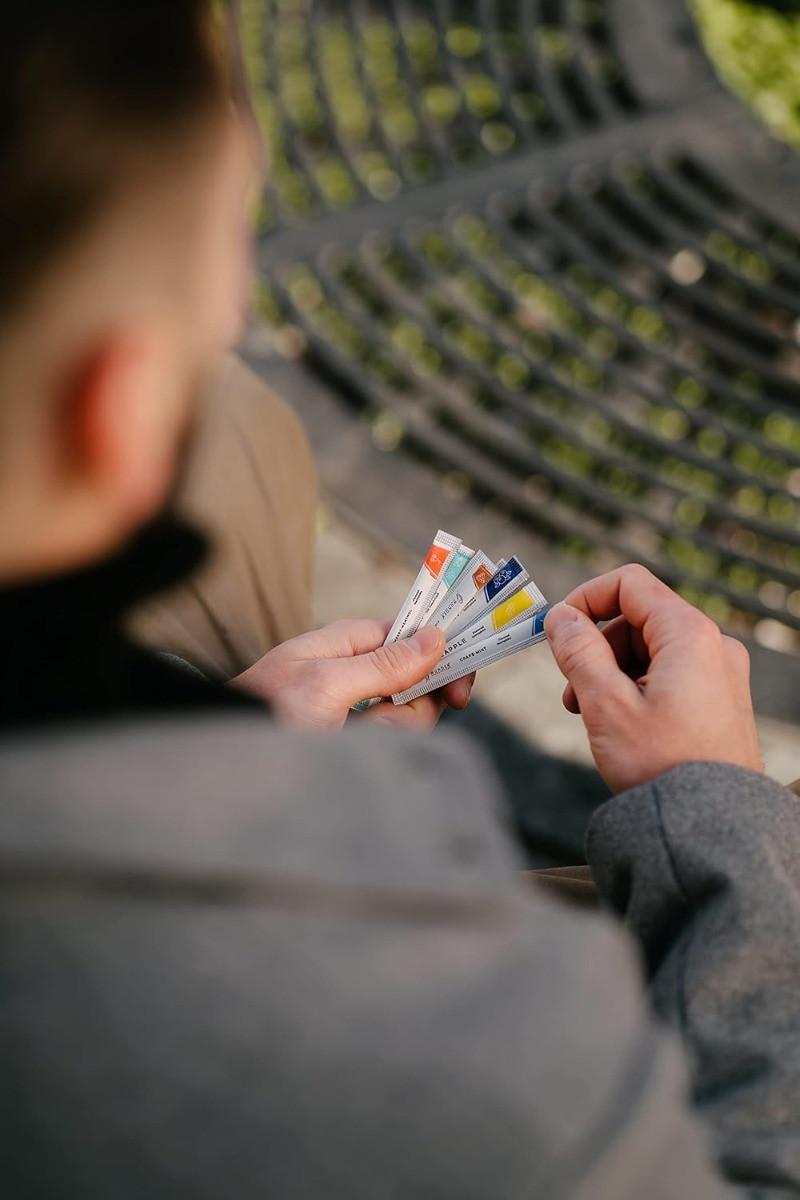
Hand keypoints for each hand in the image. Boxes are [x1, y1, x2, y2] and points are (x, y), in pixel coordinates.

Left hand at [231, 618, 474, 731]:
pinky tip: (347, 752)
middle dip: (411, 710)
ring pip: (409, 722)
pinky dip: (373, 751)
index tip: (461, 690)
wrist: (228, 763)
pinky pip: (388, 745)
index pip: (418, 636)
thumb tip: (435, 637)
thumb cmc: (264, 712)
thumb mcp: (326, 683)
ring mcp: (360, 711)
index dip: (445, 658)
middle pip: (422, 685)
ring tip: (345, 739)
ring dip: (384, 736)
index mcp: (353, 642)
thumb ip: (383, 664)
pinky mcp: (356, 743)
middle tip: (379, 721)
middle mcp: (362, 672)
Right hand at [544, 564, 761, 793]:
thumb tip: (560, 617)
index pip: (629, 583)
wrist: (713, 829)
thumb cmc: (664, 767)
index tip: (557, 631)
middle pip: (637, 618)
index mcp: (690, 635)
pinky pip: (668, 674)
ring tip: (589, 713)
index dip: (586, 599)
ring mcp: (719, 673)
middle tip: (570, 689)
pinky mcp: (718, 700)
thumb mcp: (606, 704)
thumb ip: (579, 651)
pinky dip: (635, 688)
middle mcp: (713, 646)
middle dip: (595, 646)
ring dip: (611, 671)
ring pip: (649, 649)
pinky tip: (618, 724)